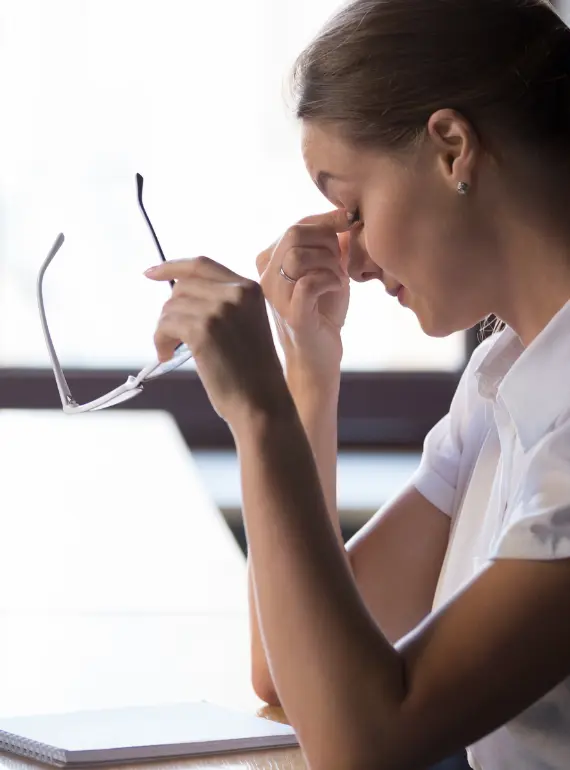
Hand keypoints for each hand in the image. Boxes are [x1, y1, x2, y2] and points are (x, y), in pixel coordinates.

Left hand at [145, 257, 288, 425]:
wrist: (262, 403)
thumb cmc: (252, 373)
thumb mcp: (246, 325)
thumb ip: (222, 304)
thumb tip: (177, 295)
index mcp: (250, 288)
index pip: (201, 265)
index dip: (172, 266)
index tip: (151, 273)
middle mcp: (236, 293)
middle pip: (182, 287)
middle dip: (171, 311)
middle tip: (173, 338)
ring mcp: (220, 310)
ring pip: (170, 307)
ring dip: (164, 330)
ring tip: (171, 352)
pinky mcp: (203, 330)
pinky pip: (165, 325)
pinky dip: (160, 341)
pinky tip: (167, 356)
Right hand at [256, 210, 351, 386]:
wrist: (319, 355)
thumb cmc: (323, 310)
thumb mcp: (327, 268)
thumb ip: (330, 241)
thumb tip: (344, 213)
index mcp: (269, 261)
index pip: (296, 225)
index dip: (326, 220)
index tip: (348, 223)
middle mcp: (265, 276)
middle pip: (294, 234)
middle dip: (327, 242)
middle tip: (340, 261)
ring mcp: (276, 296)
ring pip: (298, 256)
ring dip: (329, 263)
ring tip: (338, 278)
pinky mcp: (292, 315)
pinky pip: (309, 283)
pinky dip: (330, 281)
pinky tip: (336, 289)